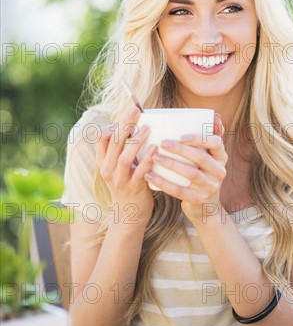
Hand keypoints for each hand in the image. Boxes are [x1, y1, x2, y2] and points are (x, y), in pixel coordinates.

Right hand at [96, 105, 156, 224]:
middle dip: (125, 124)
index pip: (102, 137)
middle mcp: (108, 169)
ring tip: (147, 128)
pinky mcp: (133, 189)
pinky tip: (156, 148)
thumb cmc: (127, 185)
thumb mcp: (118, 166)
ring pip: (124, 158)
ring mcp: (119, 180)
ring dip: (136, 142)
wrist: (129, 215)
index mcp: (103, 161)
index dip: (115, 122)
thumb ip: (122, 148)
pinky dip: (147, 160)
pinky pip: (140, 172)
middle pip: (113, 143)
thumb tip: (133, 124)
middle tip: (136, 110)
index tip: (130, 111)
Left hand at [144, 114, 226, 223]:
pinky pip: (180, 191)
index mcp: (221, 156)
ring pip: (191, 174)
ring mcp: (211, 187)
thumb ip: (208, 136)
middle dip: (181, 150)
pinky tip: (149, 176)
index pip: (215, 143)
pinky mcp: (199, 199)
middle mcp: (220, 171)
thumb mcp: (209, 156)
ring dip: (171, 164)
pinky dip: (164, 183)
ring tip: (154, 157)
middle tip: (162, 143)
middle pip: (201, 158)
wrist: (205, 205)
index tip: (181, 135)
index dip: (199, 138)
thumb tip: (214, 115)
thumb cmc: (202, 172)